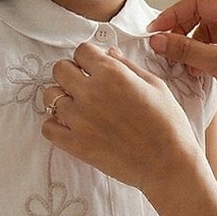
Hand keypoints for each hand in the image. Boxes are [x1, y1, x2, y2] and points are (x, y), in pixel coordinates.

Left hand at [43, 42, 203, 192]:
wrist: (168, 165)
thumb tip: (109, 53)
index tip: (94, 68)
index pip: (82, 50)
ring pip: (50, 96)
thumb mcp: (155, 86)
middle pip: (59, 69)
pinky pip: (47, 127)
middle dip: (71, 73)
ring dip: (61, 98)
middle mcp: (91, 93)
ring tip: (78, 108)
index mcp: (112, 74)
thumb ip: (128, 66)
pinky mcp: (75, 144)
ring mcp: (79, 119)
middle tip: (84, 86)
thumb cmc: (168, 125)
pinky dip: (56, 125)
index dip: (88, 58)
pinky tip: (72, 127)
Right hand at [146, 0, 216, 129]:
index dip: (172, 15)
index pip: (198, 1)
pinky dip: (202, 55)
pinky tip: (197, 71)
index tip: (153, 31)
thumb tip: (158, 40)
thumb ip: (185, 49)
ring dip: (191, 47)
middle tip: (164, 48)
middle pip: (201, 14)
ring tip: (186, 66)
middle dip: (181, 32)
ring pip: (206, 31)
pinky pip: (215, 44)